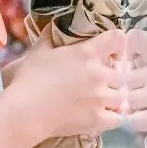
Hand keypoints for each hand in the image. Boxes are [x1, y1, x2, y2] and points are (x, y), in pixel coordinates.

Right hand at [5, 29, 126, 140]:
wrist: (25, 112)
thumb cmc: (30, 79)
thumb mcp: (39, 52)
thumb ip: (49, 38)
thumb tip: (52, 28)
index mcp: (88, 53)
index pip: (117, 38)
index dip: (117, 44)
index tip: (112, 52)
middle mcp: (100, 74)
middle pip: (120, 72)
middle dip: (111, 77)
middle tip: (98, 82)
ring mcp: (101, 98)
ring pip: (121, 96)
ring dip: (113, 97)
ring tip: (100, 101)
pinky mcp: (99, 119)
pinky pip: (118, 117)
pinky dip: (112, 116)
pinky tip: (102, 115)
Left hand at [122, 29, 146, 139]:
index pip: (136, 38)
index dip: (130, 43)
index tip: (134, 52)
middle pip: (125, 74)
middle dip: (130, 79)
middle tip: (137, 84)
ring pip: (127, 97)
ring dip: (132, 100)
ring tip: (140, 103)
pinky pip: (132, 119)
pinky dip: (134, 119)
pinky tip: (142, 118)